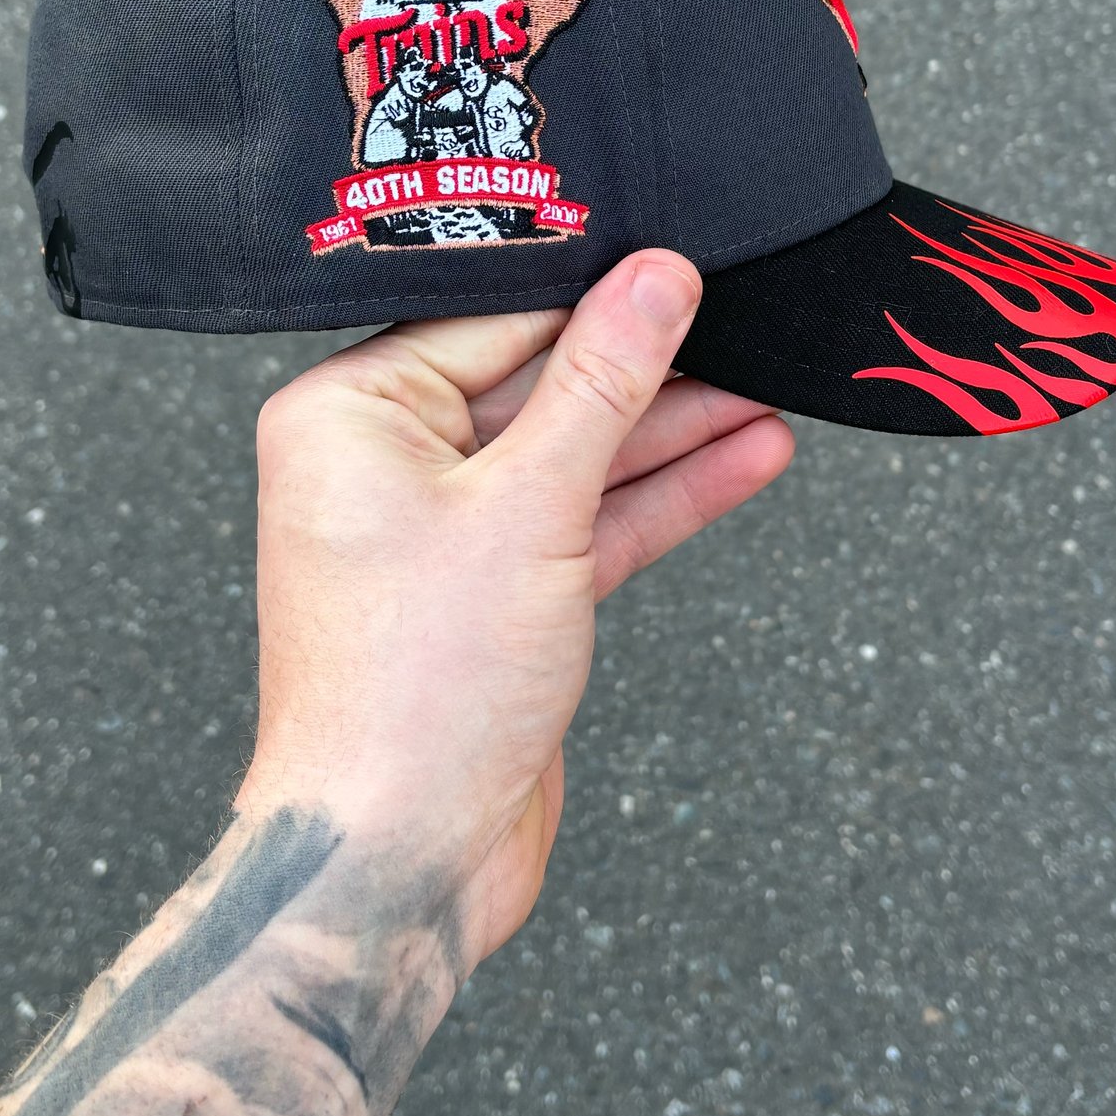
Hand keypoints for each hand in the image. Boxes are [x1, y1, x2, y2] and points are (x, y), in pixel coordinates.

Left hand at [242, 250, 794, 970]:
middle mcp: (383, 464)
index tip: (682, 258)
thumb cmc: (412, 692)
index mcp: (347, 415)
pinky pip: (589, 521)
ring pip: (576, 455)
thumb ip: (602, 384)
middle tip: (742, 316)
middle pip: (539, 381)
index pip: (492, 317)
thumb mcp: (529, 508)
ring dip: (673, 430)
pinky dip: (661, 496)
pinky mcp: (498, 594)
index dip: (595, 288)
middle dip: (647, 362)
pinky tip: (744, 456)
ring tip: (768, 386)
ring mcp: (443, 532)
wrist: (400, 858)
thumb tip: (655, 279)